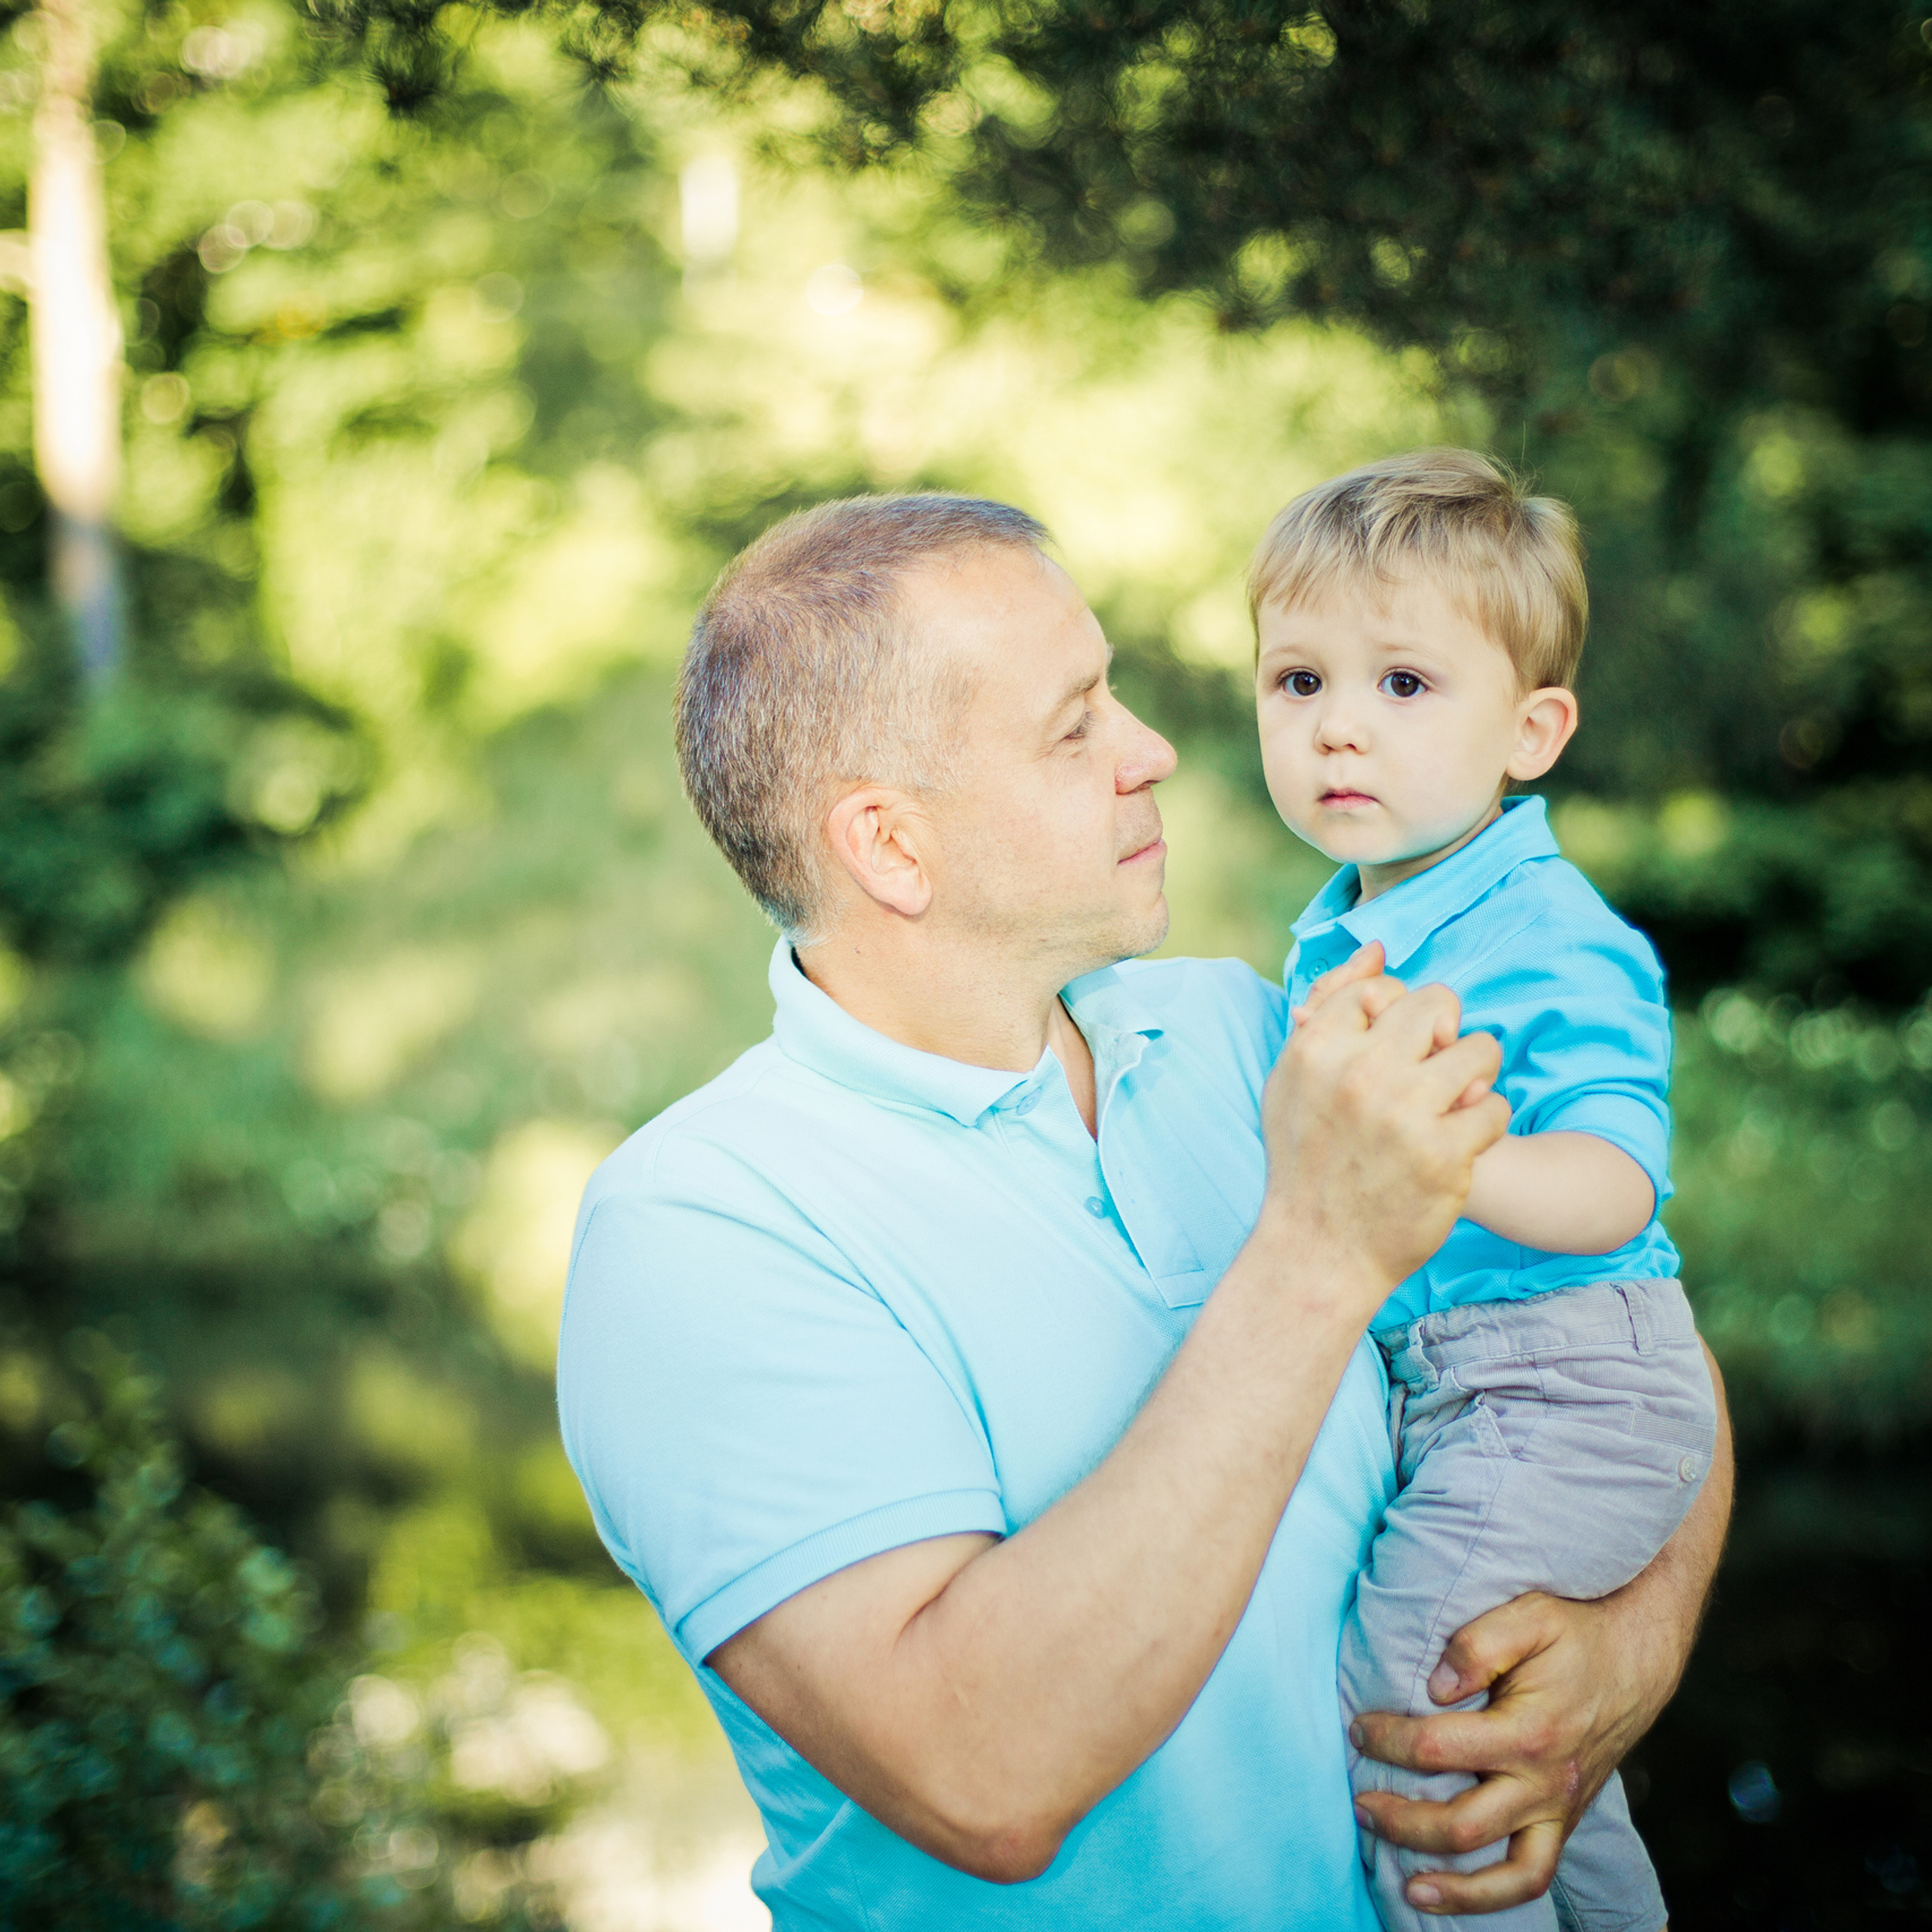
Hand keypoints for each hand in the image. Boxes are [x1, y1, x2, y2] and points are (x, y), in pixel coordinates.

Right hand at [1263, 943, 1509, 1289]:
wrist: (1319, 1252)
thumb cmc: (1307, 1159)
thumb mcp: (1294, 1079)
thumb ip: (1328, 1008)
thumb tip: (1376, 948)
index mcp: (1316, 1050)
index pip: (1380, 987)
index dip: (1397, 1013)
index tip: (1394, 1048)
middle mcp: (1358, 1075)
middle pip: (1437, 1004)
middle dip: (1446, 1032)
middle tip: (1436, 1070)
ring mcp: (1403, 1116)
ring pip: (1480, 1050)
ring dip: (1475, 1076)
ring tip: (1454, 1104)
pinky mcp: (1444, 1156)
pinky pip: (1495, 1107)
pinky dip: (1485, 1125)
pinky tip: (1459, 1145)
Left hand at [1350, 1592, 1666, 1914]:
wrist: (1635, 1656)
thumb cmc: (1575, 1632)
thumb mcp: (1529, 1615)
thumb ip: (1479, 1643)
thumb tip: (1436, 1686)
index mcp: (1530, 1731)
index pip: (1439, 1748)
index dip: (1389, 1742)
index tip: (1359, 1730)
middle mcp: (1547, 1783)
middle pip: (1464, 1825)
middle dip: (1402, 1820)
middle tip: (1360, 1804)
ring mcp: (1559, 1810)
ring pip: (1510, 1876)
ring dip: (1455, 1888)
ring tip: (1408, 1886)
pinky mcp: (1565, 1821)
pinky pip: (1533, 1876)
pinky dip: (1494, 1895)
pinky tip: (1455, 1892)